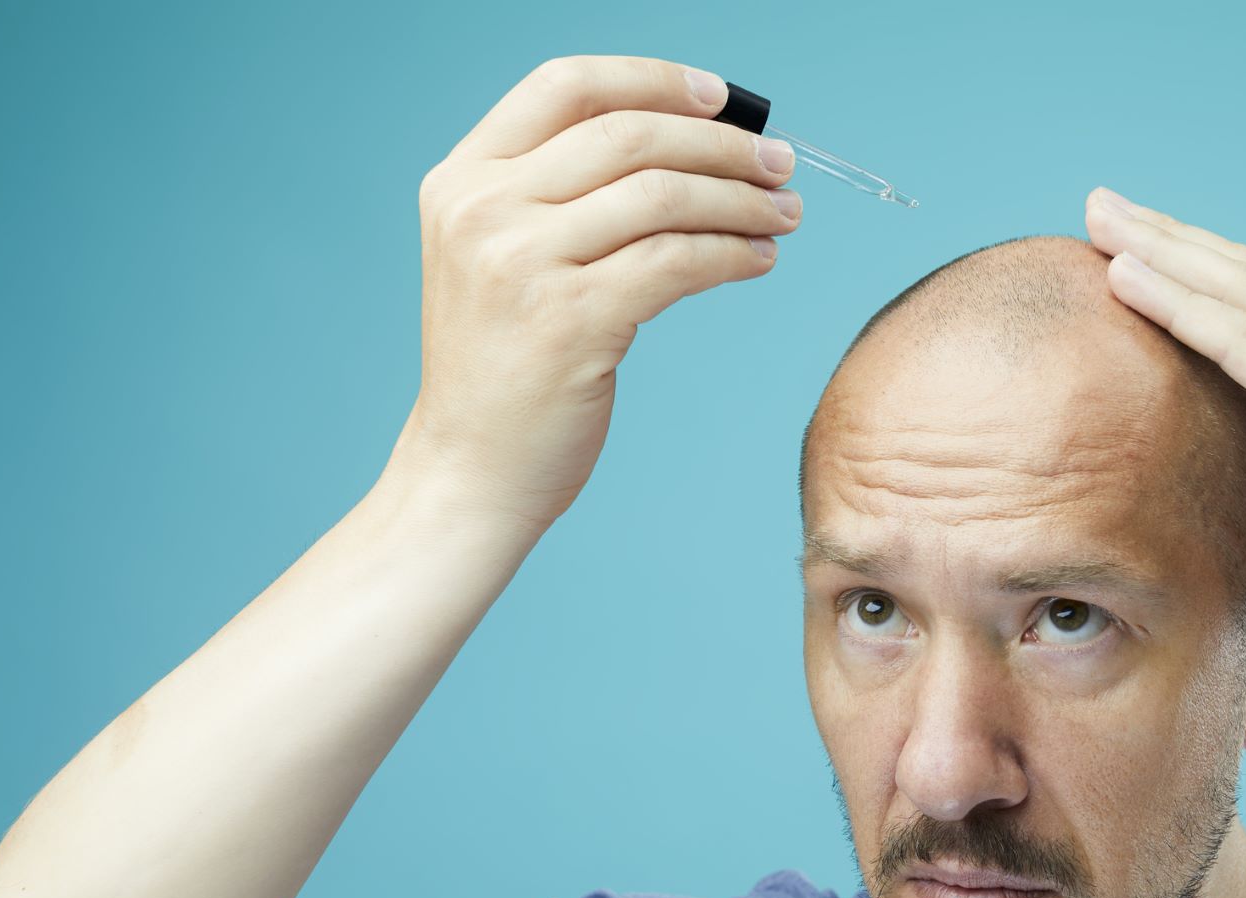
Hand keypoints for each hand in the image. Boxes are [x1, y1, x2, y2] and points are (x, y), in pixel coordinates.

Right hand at [388, 54, 801, 528]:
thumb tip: (685, 144)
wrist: (468, 469)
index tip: (722, 98)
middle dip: (721, 144)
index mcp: (462, 179)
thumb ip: (559, 197)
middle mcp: (483, 209)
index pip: (566, 86)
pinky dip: (733, 253)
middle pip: (630, 136)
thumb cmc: (503, 368)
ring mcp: (522, 264)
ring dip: (741, 199)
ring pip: (664, 196)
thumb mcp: (498, 258)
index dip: (655, 80)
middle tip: (779, 163)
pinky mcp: (571, 321)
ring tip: (783, 213)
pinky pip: (678, 261)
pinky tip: (759, 260)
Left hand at [1084, 186, 1245, 647]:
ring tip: (1101, 218)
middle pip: (1241, 276)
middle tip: (1102, 204)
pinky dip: (1181, 305)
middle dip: (1168, 237)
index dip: (1197, 268)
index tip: (1135, 245)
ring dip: (1162, 250)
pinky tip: (1129, 279)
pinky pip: (1242, 342)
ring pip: (1236, 291)